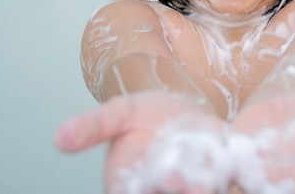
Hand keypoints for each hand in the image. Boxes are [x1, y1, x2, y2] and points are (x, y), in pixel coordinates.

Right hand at [54, 91, 229, 193]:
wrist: (182, 109)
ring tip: (215, 180)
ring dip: (208, 188)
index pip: (132, 193)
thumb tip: (58, 138)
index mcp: (129, 187)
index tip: (167, 180)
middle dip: (183, 191)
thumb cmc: (145, 115)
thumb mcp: (119, 113)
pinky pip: (225, 184)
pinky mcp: (219, 181)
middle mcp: (160, 193)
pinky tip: (237, 171)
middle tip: (197, 188)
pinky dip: (232, 179)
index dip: (147, 189)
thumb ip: (93, 126)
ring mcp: (192, 190)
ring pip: (200, 193)